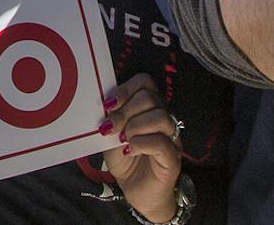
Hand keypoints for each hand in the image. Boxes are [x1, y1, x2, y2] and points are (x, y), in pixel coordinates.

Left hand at [101, 73, 180, 222]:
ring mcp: (171, 138)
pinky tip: (129, 151)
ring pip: (160, 117)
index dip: (125, 89)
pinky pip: (161, 142)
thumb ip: (109, 117)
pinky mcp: (173, 158)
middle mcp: (163, 118)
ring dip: (135, 126)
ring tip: (123, 140)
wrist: (137, 192)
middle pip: (150, 98)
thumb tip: (100, 103)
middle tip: (111, 128)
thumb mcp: (111, 134)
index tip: (107, 104)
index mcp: (149, 108)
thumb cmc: (125, 160)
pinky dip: (141, 143)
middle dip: (125, 111)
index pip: (144, 82)